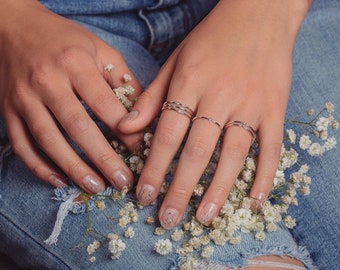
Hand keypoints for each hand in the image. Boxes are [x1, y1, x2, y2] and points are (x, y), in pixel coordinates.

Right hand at [0, 1, 143, 192]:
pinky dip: (39, 166)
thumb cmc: (66, 40)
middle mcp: (47, 81)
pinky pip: (21, 145)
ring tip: (97, 186)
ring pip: (49, 141)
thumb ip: (123, 81)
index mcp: (74, 63)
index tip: (142, 151)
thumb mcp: (100, 50)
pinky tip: (60, 181)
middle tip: (123, 181)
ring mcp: (23, 98)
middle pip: (78, 127)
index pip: (104, 104)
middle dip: (103, 159)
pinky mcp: (8, 110)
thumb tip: (144, 114)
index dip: (125, 131)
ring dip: (74, 168)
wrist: (15, 28)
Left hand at [118, 0, 310, 227]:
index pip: (168, 133)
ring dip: (218, 189)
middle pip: (197, 150)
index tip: (143, 195)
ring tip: (203, 217)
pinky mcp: (275, 107)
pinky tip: (254, 200)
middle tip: (167, 218)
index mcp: (190, 82)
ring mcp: (251, 103)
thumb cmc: (211, 38)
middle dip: (180, 188)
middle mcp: (221, 95)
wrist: (258, 14)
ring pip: (234, 154)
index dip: (154, 167)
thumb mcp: (175, 61)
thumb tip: (125, 129)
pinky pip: (272, 147)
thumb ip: (152, 97)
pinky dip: (264, 175)